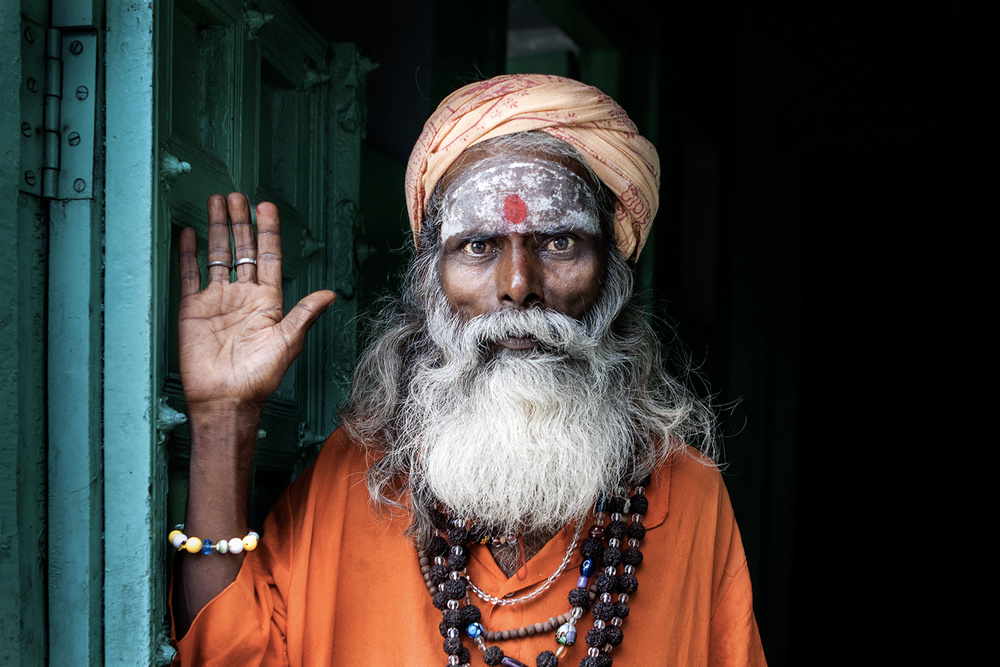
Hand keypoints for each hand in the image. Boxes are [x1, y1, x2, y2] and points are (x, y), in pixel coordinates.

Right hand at [178, 193, 335, 410]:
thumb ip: (305, 315)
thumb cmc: (259, 377)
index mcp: (268, 302)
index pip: (269, 257)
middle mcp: (243, 296)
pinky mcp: (193, 310)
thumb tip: (331, 294)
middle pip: (243, 250)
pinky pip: (190, 275)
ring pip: (218, 256)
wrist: (225, 399)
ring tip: (215, 202)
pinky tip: (189, 233)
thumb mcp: (287, 342)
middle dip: (240, 222)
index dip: (268, 232)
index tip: (265, 206)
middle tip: (236, 196)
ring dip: (216, 230)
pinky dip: (189, 254)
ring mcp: (218, 301)